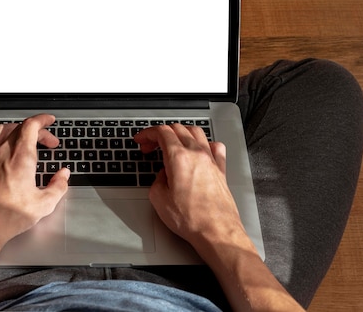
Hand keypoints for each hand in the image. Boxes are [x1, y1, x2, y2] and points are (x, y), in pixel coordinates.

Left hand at [0, 114, 69, 309]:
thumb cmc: (9, 216)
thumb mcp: (44, 204)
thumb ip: (58, 186)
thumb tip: (64, 176)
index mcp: (20, 155)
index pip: (31, 125)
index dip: (43, 120)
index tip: (50, 121)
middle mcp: (2, 151)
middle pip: (19, 127)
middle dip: (36, 130)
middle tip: (48, 142)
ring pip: (0, 132)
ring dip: (15, 131)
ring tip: (25, 140)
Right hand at [134, 124, 245, 257]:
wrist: (216, 232)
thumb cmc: (191, 219)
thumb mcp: (158, 199)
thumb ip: (157, 180)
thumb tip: (162, 176)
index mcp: (179, 158)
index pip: (161, 132)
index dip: (147, 133)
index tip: (141, 139)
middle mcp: (197, 154)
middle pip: (178, 129)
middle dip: (160, 134)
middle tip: (151, 146)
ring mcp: (211, 160)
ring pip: (196, 132)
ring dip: (180, 133)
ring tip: (172, 144)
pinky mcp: (221, 170)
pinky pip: (214, 146)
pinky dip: (204, 143)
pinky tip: (199, 151)